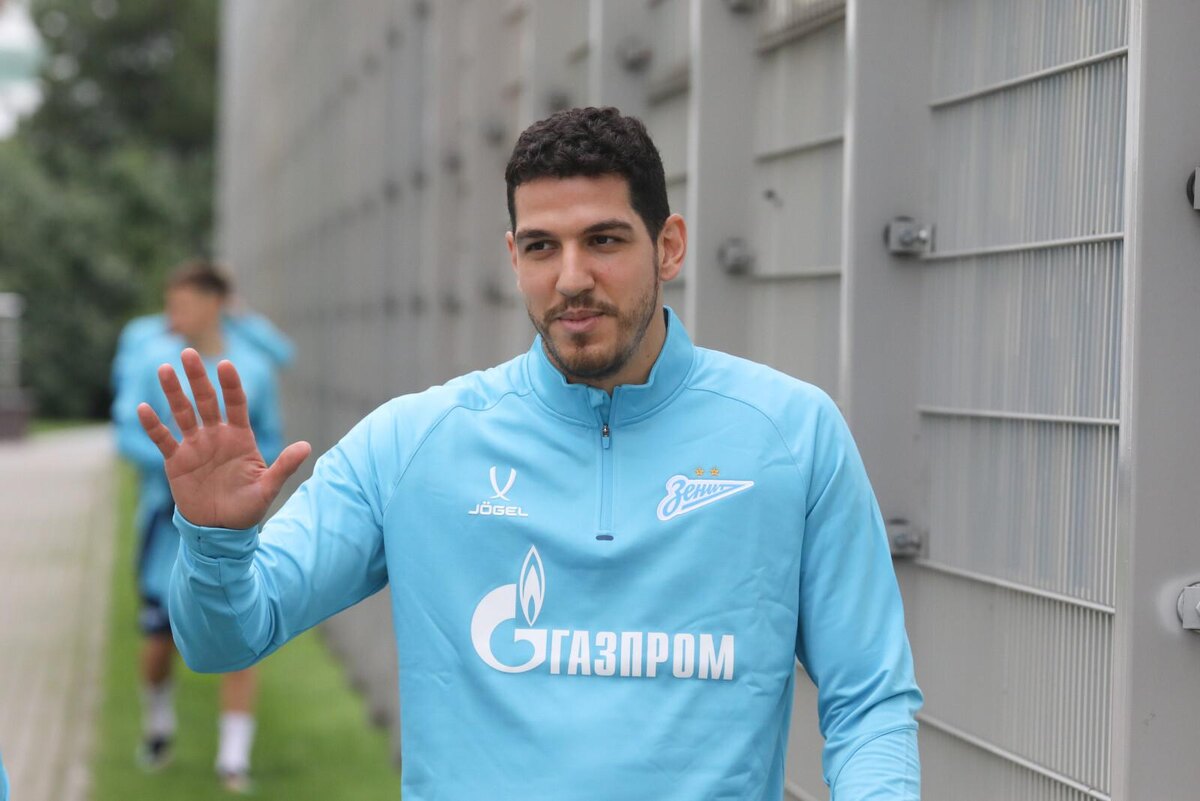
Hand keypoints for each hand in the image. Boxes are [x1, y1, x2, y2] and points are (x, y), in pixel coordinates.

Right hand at [137, 348, 310, 529]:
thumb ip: (284, 466)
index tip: (225, 364)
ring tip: (164, 369)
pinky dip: (153, 425)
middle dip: (198, 377)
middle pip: (206, 401)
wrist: (221, 529)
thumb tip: (306, 446)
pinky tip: (143, 408)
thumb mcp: (268, 488)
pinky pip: (163, 439)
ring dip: (173, 392)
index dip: (230, 385)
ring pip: (182, 413)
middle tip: (188, 352)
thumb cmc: (248, 507)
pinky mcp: (176, 460)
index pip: (236, 403)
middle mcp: (216, 435)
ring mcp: (195, 445)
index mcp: (240, 437)